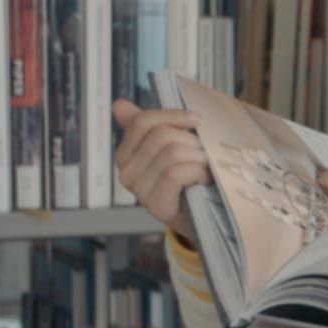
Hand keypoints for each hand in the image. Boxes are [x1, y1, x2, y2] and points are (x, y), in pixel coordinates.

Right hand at [113, 100, 209, 244]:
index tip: (197, 120)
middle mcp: (126, 172)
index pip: (143, 121)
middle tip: (207, 153)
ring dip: (199, 156)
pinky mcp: (155, 204)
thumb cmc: (190, 182)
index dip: (173, 115)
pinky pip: (176, 172)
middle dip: (191, 140)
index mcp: (126, 155)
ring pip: (171, 152)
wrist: (206, 222)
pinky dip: (198, 171)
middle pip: (161, 135)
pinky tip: (206, 179)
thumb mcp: (171, 149)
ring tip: (208, 166)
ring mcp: (139, 190)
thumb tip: (118, 104)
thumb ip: (148, 127)